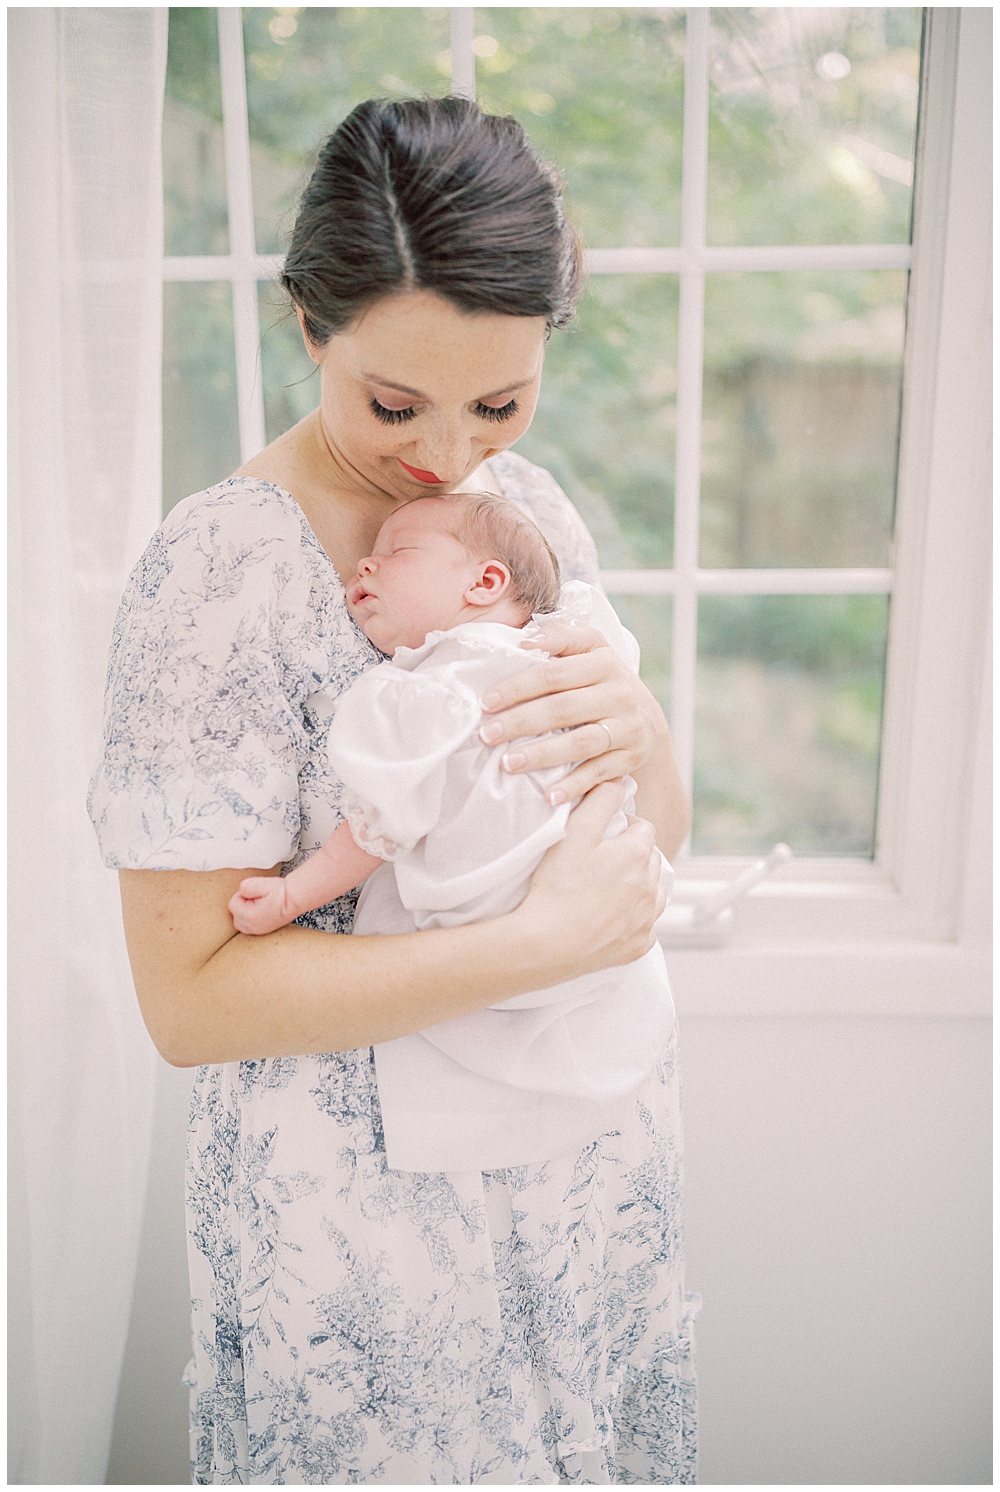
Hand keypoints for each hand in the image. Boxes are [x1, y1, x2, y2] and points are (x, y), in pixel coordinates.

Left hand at [229, 876, 292, 935]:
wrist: (296, 899)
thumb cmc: (281, 892)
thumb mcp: (260, 883)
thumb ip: (244, 887)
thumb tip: (241, 893)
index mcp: (250, 917)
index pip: (232, 904)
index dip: (241, 895)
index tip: (254, 894)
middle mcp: (253, 927)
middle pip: (235, 916)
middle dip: (241, 905)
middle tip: (255, 899)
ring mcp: (258, 930)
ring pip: (241, 922)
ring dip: (245, 912)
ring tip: (258, 904)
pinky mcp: (263, 930)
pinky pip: (249, 926)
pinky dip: (251, 918)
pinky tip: (261, 910)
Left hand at [478, 621, 668, 803]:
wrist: (647, 721)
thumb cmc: (603, 682)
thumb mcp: (591, 651)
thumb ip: (561, 639)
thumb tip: (525, 640)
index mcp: (605, 662)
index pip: (554, 673)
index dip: (517, 687)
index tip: (485, 702)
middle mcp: (620, 694)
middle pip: (563, 708)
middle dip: (520, 722)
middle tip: (486, 734)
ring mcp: (628, 727)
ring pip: (581, 742)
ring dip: (542, 755)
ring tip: (507, 764)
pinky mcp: (631, 757)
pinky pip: (599, 773)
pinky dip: (573, 786)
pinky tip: (547, 796)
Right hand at [516, 780, 667, 976]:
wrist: (545, 944)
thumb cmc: (556, 887)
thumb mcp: (574, 831)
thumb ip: (600, 800)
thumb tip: (618, 781)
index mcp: (639, 855)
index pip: (643, 827)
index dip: (623, 826)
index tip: (602, 833)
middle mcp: (651, 887)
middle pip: (650, 859)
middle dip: (632, 854)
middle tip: (601, 859)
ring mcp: (646, 919)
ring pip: (654, 892)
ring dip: (639, 886)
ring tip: (608, 887)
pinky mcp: (638, 946)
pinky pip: (645, 925)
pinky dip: (634, 918)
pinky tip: (610, 916)